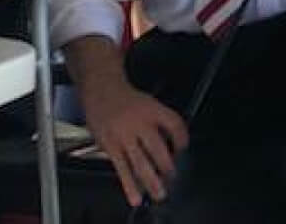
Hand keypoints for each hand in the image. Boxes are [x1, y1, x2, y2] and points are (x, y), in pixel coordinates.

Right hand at [78, 74, 189, 206]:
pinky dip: (129, 184)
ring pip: (139, 162)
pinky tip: (135, 195)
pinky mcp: (110, 147)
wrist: (101, 91)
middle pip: (157, 148)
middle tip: (173, 176)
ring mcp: (123, 136)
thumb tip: (175, 143)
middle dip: (167, 165)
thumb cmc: (128, 100)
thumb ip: (162, 121)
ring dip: (151, 180)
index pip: (174, 123)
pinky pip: (121, 168)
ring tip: (159, 193)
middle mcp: (138, 123)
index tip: (184, 148)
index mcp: (152, 110)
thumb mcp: (150, 103)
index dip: (182, 137)